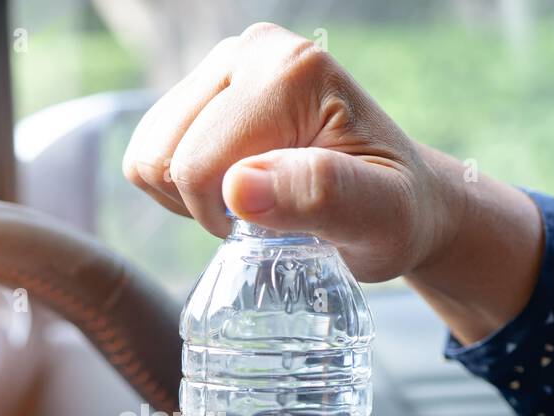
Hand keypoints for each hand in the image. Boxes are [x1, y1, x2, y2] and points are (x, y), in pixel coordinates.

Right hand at [122, 21, 543, 341]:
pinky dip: (179, 186)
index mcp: (291, 71)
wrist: (404, 200)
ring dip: (188, 198)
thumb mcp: (377, 219)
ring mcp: (226, 63)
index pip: (199, 164)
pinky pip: (151, 150)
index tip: (278, 227)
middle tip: (267, 217)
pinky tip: (232, 190)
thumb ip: (319, 196)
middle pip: (164, 155)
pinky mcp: (208, 85)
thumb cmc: (395, 214)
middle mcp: (251, 50)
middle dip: (204, 205)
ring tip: (251, 204)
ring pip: (149, 153)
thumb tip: (240, 186)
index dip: (223, 217)